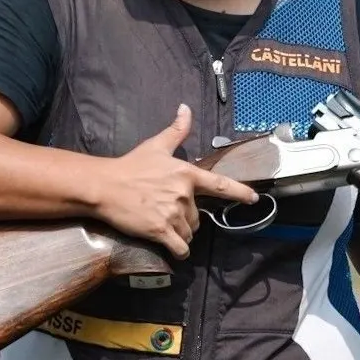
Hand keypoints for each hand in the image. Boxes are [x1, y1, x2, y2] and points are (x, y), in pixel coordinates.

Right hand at [94, 104, 259, 258]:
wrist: (104, 186)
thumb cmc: (130, 165)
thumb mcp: (156, 145)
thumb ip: (176, 130)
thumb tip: (185, 108)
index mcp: (187, 174)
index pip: (221, 185)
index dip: (240, 193)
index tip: (254, 199)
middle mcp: (184, 195)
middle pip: (198, 216)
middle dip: (188, 218)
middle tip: (168, 211)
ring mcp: (173, 214)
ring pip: (189, 233)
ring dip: (181, 233)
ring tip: (164, 225)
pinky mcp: (160, 231)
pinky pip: (179, 248)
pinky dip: (179, 251)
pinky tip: (174, 249)